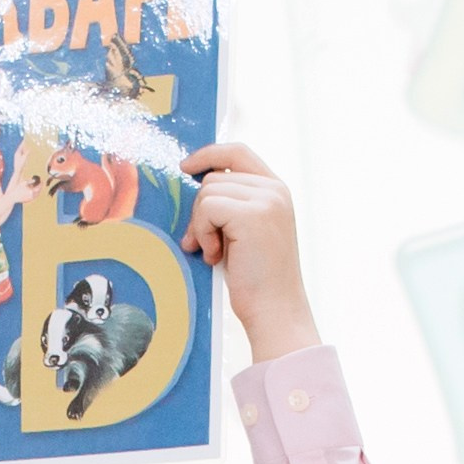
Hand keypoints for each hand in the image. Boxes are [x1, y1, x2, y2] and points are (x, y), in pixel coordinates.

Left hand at [181, 144, 318, 361]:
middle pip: (215, 177)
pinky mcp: (251, 215)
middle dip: (200, 211)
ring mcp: (266, 201)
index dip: (209, 154)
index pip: (238, 152)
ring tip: (214, 253)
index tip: (186, 167)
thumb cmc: (257, 280)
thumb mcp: (246, 232)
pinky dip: (202, 232)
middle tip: (202, 244)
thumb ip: (231, 204)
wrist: (275, 312)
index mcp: (276, 191)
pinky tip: (215, 256)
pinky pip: (207, 208)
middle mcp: (274, 190)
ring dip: (201, 225)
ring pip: (208, 192)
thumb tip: (195, 185)